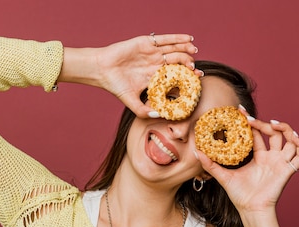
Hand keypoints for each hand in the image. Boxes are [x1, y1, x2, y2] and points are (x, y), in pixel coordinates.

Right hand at [59, 34, 198, 117]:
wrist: (102, 70)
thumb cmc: (115, 86)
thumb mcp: (131, 102)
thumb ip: (144, 111)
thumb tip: (159, 116)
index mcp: (153, 77)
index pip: (174, 76)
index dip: (186, 78)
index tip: (196, 81)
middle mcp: (154, 64)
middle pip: (177, 62)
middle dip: (188, 65)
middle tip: (195, 69)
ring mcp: (151, 53)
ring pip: (173, 49)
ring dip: (186, 50)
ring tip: (194, 52)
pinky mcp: (147, 43)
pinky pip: (165, 39)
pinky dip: (177, 38)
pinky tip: (188, 39)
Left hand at [195, 109, 298, 226]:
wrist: (250, 209)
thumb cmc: (239, 196)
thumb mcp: (223, 176)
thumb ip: (211, 164)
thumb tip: (196, 151)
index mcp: (259, 157)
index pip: (258, 134)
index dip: (252, 122)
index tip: (241, 112)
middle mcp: (271, 158)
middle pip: (274, 134)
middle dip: (265, 124)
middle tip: (251, 120)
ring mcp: (281, 163)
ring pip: (291, 140)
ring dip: (285, 129)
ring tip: (273, 125)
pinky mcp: (288, 170)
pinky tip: (291, 137)